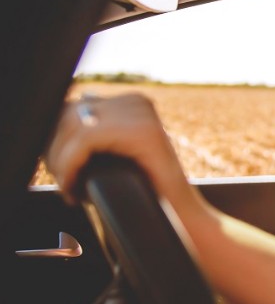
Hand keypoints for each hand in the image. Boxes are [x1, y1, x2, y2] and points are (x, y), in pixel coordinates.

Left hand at [45, 92, 192, 206]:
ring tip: (70, 188)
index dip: (53, 141)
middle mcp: (137, 101)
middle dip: (55, 152)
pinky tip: (74, 189)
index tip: (58, 172)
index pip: (70, 108)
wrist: (182, 217)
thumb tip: (47, 131)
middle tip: (64, 184)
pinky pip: (86, 141)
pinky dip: (71, 166)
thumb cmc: (145, 194)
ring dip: (60, 162)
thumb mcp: (112, 158)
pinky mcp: (142, 132)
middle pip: (69, 114)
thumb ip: (90, 139)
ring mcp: (142, 113)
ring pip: (74, 127)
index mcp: (131, 102)